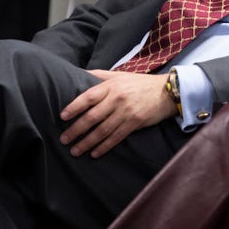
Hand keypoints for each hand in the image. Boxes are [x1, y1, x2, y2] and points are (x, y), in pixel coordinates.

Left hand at [59, 70, 175, 158]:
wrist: (166, 92)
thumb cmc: (140, 83)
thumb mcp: (120, 75)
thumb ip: (100, 76)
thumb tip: (80, 75)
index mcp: (112, 86)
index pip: (88, 97)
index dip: (74, 107)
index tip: (62, 117)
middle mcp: (117, 99)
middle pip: (92, 117)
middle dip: (76, 130)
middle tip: (64, 139)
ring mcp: (126, 112)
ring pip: (102, 130)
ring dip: (87, 142)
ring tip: (75, 150)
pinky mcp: (135, 123)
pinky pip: (116, 137)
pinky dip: (104, 147)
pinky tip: (94, 153)